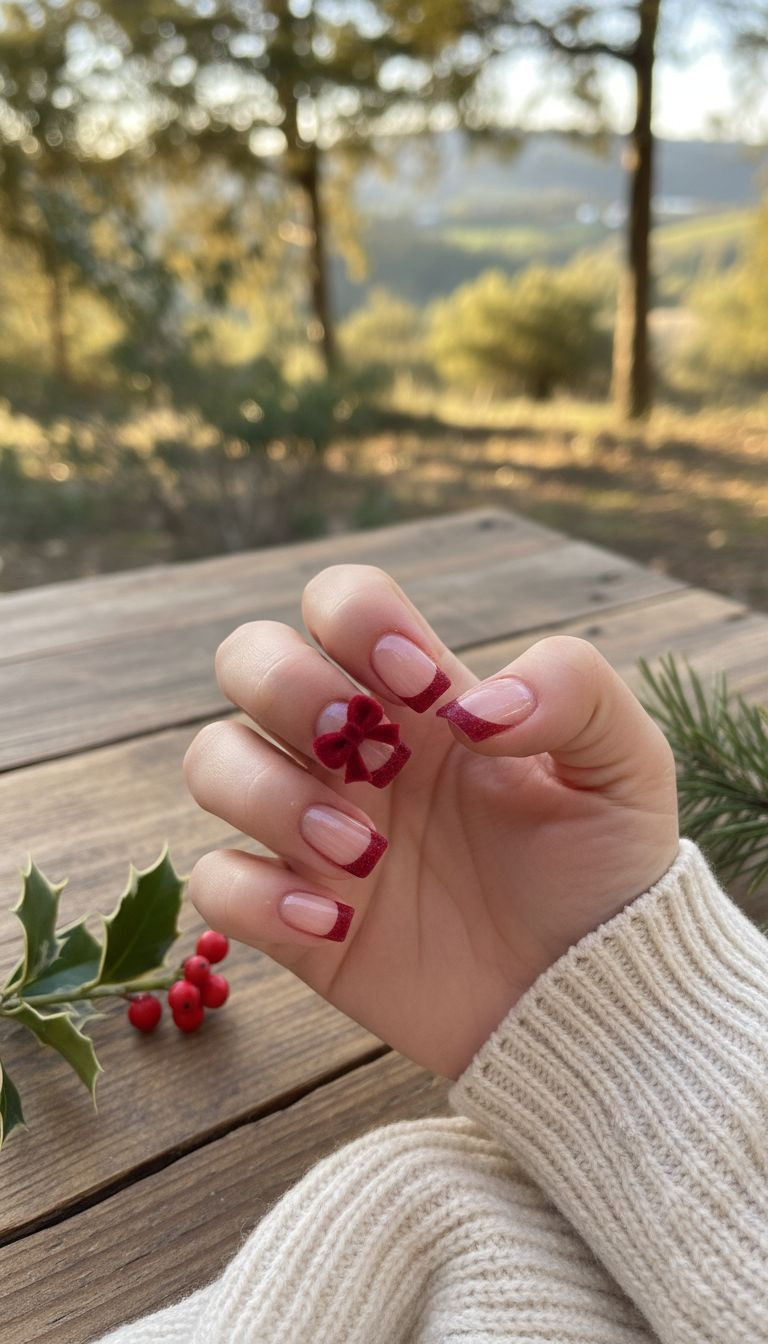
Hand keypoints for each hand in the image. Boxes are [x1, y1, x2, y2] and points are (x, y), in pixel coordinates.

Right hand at [184, 565, 678, 1078]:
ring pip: (212, 758)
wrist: (592, 998)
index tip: (420, 686)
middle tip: (361, 748)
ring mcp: (314, 828)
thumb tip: (473, 704)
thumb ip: (574, 689)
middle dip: (285, 686)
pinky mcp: (297, 916)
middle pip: (248, 656)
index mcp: (422, 699)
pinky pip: (217, 880)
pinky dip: (257, 895)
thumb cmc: (604, 871)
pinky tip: (338, 923)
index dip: (356, 619)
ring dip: (270, 794)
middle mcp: (354, 749)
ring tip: (364, 855)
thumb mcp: (626, 765)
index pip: (342, 601)